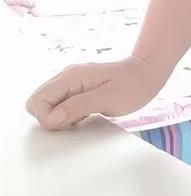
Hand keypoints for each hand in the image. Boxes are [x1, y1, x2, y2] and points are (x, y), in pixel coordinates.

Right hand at [24, 55, 166, 129]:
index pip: (38, 100)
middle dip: (49, 118)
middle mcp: (67, 76)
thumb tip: (51, 119)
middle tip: (75, 121)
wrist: (148, 72)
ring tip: (83, 116)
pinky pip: (60, 104)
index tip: (69, 123)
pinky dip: (67, 114)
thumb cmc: (133, 85)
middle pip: (37, 102)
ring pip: (47, 104)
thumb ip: (78, 107)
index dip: (47, 118)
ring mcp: (71, 82)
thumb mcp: (107, 99)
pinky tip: (85, 115)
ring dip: (59, 117)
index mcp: (71, 76)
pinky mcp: (77, 88)